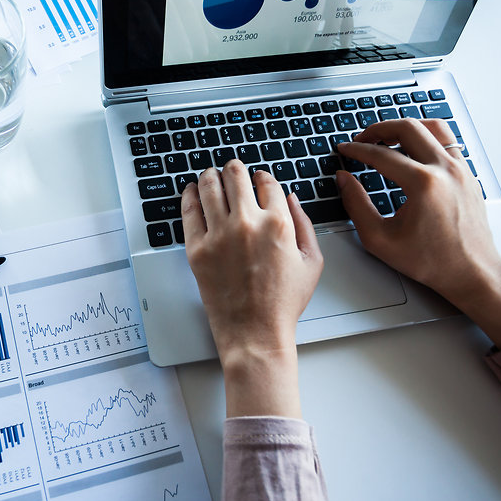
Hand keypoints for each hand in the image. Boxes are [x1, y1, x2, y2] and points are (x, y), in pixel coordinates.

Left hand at [181, 160, 323, 416]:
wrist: (254, 332)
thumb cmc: (283, 303)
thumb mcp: (312, 262)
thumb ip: (304, 224)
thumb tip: (290, 198)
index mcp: (278, 223)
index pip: (268, 183)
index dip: (263, 177)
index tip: (259, 178)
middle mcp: (247, 223)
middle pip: (236, 176)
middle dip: (235, 169)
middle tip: (232, 169)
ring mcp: (219, 234)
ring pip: (209, 187)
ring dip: (211, 176)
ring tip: (210, 175)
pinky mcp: (197, 248)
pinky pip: (189, 211)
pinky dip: (189, 195)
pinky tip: (191, 191)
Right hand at [338, 118, 500, 347]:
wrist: (470, 271)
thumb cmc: (431, 261)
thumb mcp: (380, 239)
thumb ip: (356, 205)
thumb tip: (343, 179)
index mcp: (423, 184)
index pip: (381, 154)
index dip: (357, 149)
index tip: (345, 149)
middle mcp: (445, 170)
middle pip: (408, 128)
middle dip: (379, 129)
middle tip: (362, 138)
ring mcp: (461, 169)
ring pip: (432, 127)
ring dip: (406, 128)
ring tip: (387, 137)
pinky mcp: (468, 174)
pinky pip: (447, 141)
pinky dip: (426, 138)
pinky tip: (413, 150)